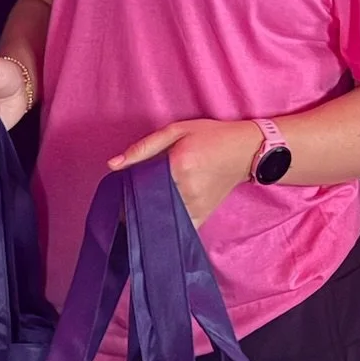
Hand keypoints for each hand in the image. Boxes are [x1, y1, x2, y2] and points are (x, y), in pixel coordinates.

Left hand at [108, 118, 259, 227]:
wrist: (246, 151)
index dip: (124, 191)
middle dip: (132, 206)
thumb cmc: (211, 136)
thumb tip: (113, 165)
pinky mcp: (202, 216)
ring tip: (139, 210)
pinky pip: (178, 229)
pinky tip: (158, 221)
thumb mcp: (177, 130)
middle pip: (148, 205)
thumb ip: (144, 148)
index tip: (116, 192)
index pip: (140, 186)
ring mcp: (196, 206)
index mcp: (179, 166)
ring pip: (161, 219)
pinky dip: (166, 227)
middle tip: (124, 203)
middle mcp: (187, 190)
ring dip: (147, 217)